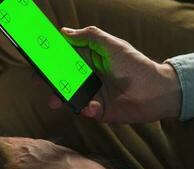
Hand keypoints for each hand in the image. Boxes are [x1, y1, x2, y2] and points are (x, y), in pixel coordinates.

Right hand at [45, 26, 181, 122]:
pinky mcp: (98, 110)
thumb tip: (64, 31)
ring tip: (54, 101)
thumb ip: (89, 36)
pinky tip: (92, 106)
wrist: (155, 91)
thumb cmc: (134, 65)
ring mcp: (91, 94)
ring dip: (59, 98)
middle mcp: (87, 78)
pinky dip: (85, 109)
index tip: (38, 61)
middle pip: (61, 79)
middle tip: (38, 81)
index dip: (50, 60)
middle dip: (48, 81)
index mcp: (88, 61)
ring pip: (68, 97)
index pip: (64, 60)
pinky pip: (85, 110)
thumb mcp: (111, 45)